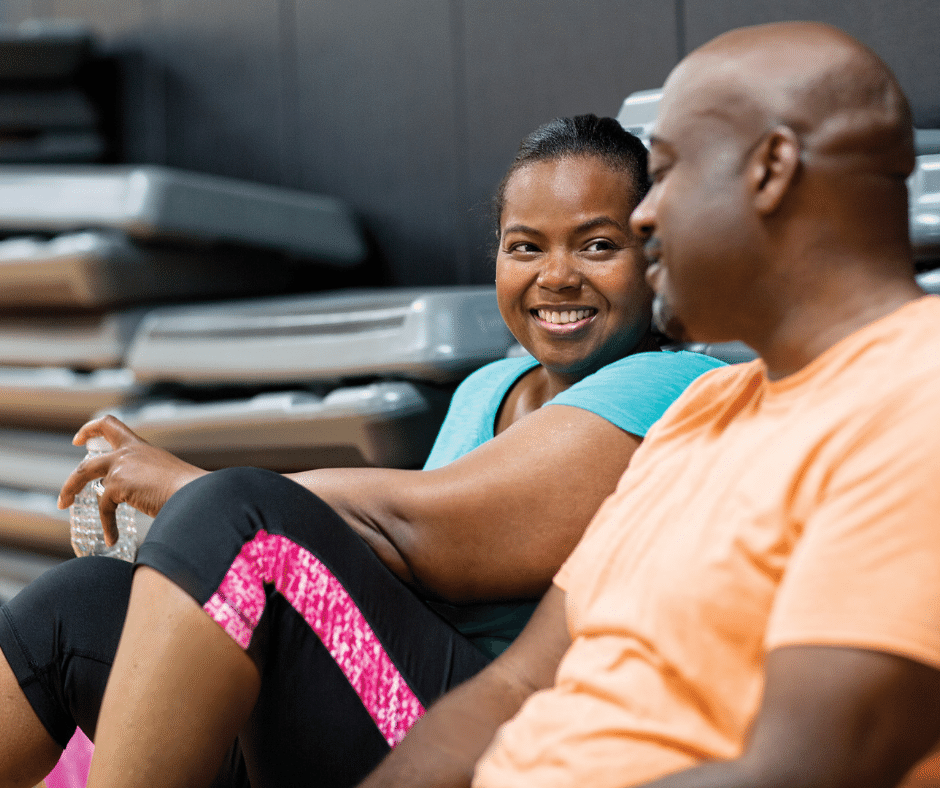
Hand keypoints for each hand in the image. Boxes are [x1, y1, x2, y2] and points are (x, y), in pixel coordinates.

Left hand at [58, 415, 208, 545]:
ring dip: (70, 492)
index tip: (81, 439)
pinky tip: (112, 538)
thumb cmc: (191, 490)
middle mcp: (130, 452)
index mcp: (142, 448)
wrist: (198, 492)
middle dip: (72, 478)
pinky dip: (107, 524)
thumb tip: (155, 501)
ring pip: (83, 475)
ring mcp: (123, 466)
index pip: (111, 425)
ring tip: (69, 510)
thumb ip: (153, 482)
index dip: (90, 429)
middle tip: (66, 495)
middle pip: (88, 458)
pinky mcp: (119, 483)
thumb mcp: (167, 477)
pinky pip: (104, 507)